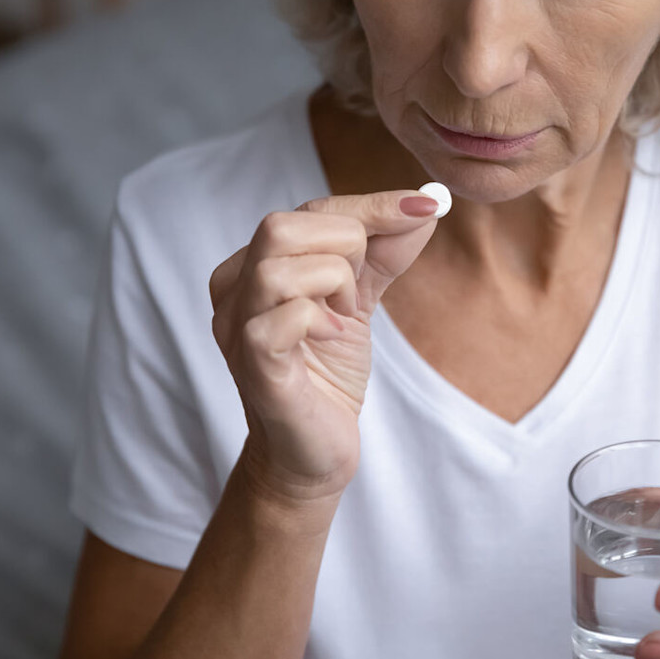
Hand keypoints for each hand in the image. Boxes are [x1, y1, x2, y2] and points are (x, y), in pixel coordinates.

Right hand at [209, 190, 439, 505]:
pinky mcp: (256, 367)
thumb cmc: (326, 375)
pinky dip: (320, 319)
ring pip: (278, 267)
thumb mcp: (359, 301)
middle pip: (280, 226)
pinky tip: (334, 338)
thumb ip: (384, 252)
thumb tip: (424, 203)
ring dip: (333, 283)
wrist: (314, 455)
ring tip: (345, 317)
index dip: (369, 207)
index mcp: (253, 267)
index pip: (306, 211)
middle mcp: (234, 292)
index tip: (425, 207)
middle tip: (358, 292)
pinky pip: (279, 319)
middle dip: (343, 246)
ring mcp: (237, 329)